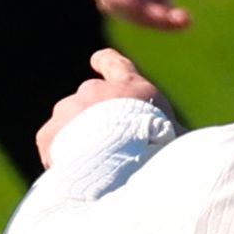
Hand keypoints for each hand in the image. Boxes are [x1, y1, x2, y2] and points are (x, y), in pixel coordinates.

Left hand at [35, 49, 169, 168]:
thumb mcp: (175, 138)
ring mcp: (68, 110)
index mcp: (130, 88)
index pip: (114, 65)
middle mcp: (95, 92)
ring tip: (89, 168)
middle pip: (89, 101)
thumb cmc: (156, 154)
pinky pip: (50, 143)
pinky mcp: (49, 133)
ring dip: (75, 140)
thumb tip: (183, 143)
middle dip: (94, 122)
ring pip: (67, 123)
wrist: (122, 170)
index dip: (105, 62)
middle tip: (105, 151)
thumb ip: (172, 132)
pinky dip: (57, 156)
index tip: (96, 59)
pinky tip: (72, 174)